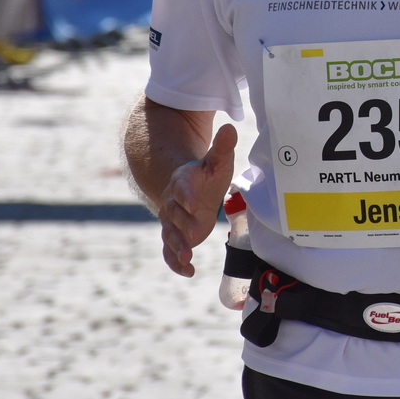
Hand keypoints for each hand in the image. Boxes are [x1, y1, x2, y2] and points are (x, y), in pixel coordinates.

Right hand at [158, 123, 236, 276]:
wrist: (188, 189)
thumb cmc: (205, 176)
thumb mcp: (216, 161)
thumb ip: (222, 147)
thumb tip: (230, 127)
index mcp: (182, 184)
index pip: (182, 189)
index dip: (186, 195)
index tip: (193, 203)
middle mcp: (173, 205)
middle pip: (175, 216)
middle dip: (184, 224)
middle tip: (194, 232)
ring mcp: (172, 223)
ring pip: (170, 235)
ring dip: (177, 247)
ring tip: (186, 258)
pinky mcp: (175, 237)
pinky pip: (169, 251)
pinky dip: (175, 262)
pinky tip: (188, 271)